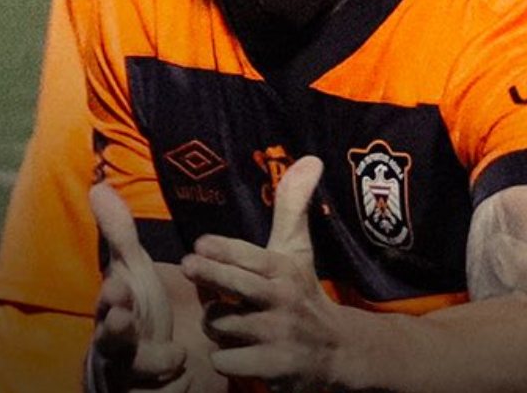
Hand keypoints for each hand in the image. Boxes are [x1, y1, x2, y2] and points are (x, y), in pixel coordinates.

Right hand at [90, 181, 189, 391]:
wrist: (157, 367)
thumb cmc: (142, 314)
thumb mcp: (135, 273)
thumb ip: (120, 235)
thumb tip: (99, 186)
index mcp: (114, 312)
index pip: (108, 304)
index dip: (112, 297)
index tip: (120, 285)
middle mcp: (115, 346)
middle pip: (110, 342)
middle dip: (115, 332)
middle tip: (123, 318)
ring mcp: (129, 375)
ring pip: (131, 374)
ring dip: (149, 365)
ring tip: (174, 357)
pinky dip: (170, 389)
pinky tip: (186, 378)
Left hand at [181, 156, 336, 389]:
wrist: (337, 352)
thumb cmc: (303, 293)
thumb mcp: (298, 250)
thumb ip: (292, 206)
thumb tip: (310, 158)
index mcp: (284, 268)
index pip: (250, 254)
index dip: (222, 249)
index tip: (200, 244)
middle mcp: (282, 300)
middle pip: (235, 285)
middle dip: (210, 274)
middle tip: (189, 265)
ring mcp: (279, 335)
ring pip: (223, 325)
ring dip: (214, 324)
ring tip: (221, 320)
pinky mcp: (275, 367)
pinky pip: (227, 359)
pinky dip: (224, 357)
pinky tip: (233, 351)